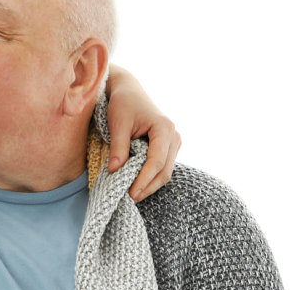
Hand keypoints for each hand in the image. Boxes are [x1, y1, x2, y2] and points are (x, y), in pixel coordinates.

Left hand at [105, 66, 179, 200]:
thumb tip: (115, 171)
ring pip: (165, 171)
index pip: (156, 161)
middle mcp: (174, 136)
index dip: (144, 180)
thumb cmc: (123, 104)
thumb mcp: (118, 124)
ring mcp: (173, 142)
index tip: (130, 194)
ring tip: (131, 195)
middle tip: (129, 199)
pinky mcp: (168, 147)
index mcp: (164, 128)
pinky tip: (136, 184)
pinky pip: (162, 167)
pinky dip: (150, 177)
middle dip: (148, 187)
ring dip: (150, 185)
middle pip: (164, 170)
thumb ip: (119, 147)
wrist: (128, 91)